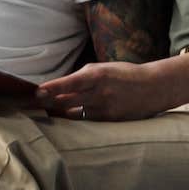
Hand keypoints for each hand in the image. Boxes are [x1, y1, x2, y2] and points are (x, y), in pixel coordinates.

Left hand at [36, 60, 163, 121]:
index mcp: (98, 76)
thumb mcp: (103, 68)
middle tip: (36, 102)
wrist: (152, 88)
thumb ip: (83, 76)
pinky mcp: (110, 121)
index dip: (53, 88)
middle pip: (68, 101)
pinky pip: (87, 120)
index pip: (70, 83)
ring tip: (49, 109)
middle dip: (50, 101)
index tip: (38, 91)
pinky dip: (78, 116)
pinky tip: (70, 114)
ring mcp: (105, 109)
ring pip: (75, 113)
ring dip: (62, 110)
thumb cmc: (124, 74)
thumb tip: (61, 86)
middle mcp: (100, 93)